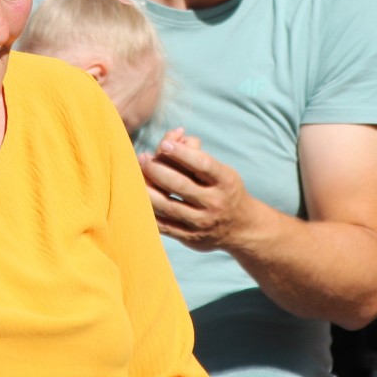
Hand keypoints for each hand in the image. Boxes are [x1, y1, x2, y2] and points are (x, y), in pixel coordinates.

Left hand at [139, 130, 256, 251]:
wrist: (241, 227)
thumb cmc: (224, 189)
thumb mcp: (221, 170)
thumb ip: (197, 154)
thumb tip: (172, 139)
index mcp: (225, 181)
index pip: (202, 163)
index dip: (181, 152)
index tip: (164, 144)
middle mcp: (215, 202)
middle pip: (180, 184)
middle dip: (157, 169)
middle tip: (142, 158)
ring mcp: (202, 222)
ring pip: (168, 206)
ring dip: (147, 190)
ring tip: (135, 177)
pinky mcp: (190, 237)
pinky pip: (164, 225)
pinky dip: (150, 212)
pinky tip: (139, 199)